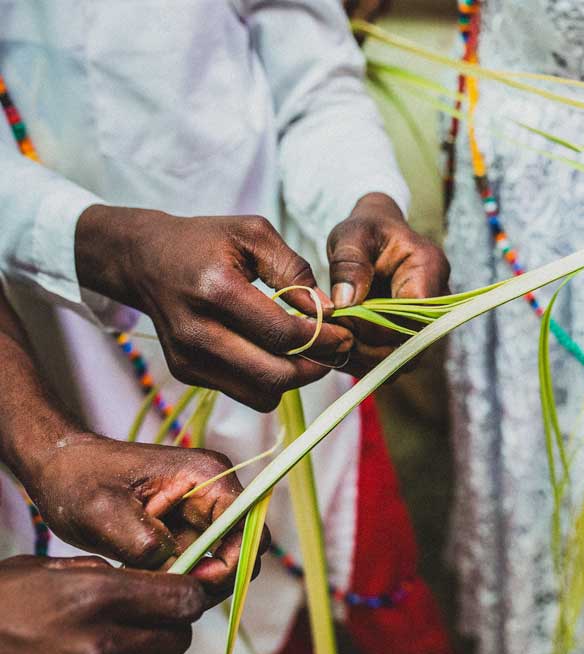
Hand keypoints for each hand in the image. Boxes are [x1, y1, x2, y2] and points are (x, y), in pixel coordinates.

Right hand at [0, 555, 202, 653]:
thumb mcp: (34, 573)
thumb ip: (94, 573)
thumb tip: (140, 578)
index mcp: (93, 598)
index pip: (184, 598)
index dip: (187, 594)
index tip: (181, 594)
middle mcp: (100, 647)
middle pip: (177, 639)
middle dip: (165, 628)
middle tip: (139, 623)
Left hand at [21, 434, 260, 600]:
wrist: (59, 469)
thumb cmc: (78, 478)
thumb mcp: (102, 511)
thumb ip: (142, 542)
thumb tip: (175, 571)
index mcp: (207, 476)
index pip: (249, 526)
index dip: (231, 561)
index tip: (191, 581)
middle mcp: (214, 492)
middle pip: (242, 548)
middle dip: (215, 578)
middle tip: (169, 593)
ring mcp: (201, 512)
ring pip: (222, 561)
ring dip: (194, 580)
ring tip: (151, 587)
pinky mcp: (186, 529)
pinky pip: (199, 563)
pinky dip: (179, 578)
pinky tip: (146, 580)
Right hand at [75, 206, 353, 411]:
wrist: (143, 259)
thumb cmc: (205, 241)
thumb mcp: (253, 234)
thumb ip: (294, 270)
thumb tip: (327, 310)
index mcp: (215, 290)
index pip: (281, 334)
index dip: (322, 340)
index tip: (345, 334)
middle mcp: (196, 331)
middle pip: (274, 375)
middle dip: (316, 367)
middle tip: (338, 351)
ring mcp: (187, 358)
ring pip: (262, 394)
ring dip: (295, 380)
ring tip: (312, 354)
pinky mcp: (186, 372)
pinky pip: (244, 393)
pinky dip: (270, 381)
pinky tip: (278, 354)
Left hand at [327, 193, 449, 375]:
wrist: (376, 236)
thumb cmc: (365, 230)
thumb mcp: (351, 235)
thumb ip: (349, 264)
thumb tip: (346, 302)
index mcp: (429, 268)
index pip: (413, 315)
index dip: (376, 326)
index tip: (341, 318)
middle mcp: (438, 300)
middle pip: (411, 344)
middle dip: (368, 347)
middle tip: (333, 335)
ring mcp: (428, 321)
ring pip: (404, 359)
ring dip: (366, 359)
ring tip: (334, 344)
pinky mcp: (414, 335)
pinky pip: (395, 360)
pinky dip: (368, 361)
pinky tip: (342, 350)